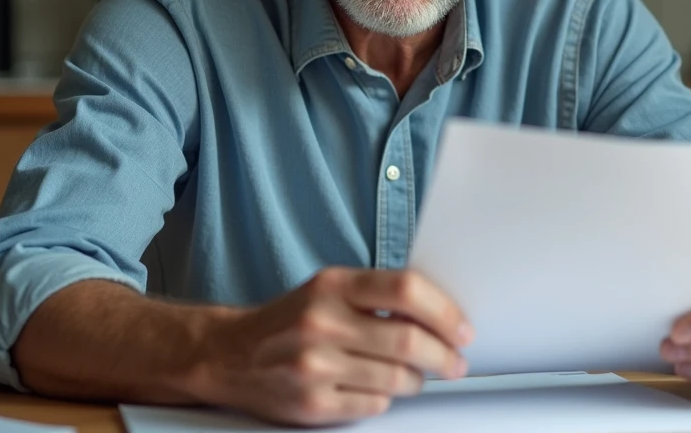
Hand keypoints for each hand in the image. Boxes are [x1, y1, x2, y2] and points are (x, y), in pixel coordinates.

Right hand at [192, 268, 472, 426]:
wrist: (228, 354)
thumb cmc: (290, 319)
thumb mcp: (329, 289)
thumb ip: (377, 293)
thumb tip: (439, 310)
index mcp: (333, 285)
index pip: (406, 290)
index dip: (444, 311)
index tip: (462, 328)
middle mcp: (323, 322)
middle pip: (409, 340)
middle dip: (444, 354)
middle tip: (456, 360)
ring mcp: (316, 365)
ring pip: (398, 378)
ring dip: (419, 379)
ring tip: (417, 374)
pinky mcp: (312, 404)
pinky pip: (375, 405)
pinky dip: (387, 398)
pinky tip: (379, 388)